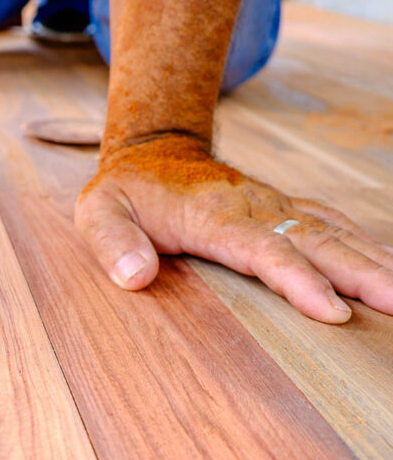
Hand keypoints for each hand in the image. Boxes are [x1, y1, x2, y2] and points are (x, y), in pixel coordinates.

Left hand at [75, 135, 392, 322]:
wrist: (151, 148)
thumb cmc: (125, 190)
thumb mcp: (97, 212)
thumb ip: (111, 243)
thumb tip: (134, 278)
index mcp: (210, 215)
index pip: (261, 248)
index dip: (297, 279)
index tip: (331, 311)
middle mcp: (253, 207)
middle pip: (314, 241)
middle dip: (361, 274)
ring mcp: (273, 206)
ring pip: (333, 232)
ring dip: (375, 262)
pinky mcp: (283, 208)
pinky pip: (332, 224)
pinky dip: (366, 245)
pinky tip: (391, 268)